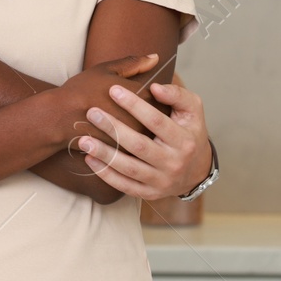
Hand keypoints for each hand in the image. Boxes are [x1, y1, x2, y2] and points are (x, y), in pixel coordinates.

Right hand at [54, 54, 163, 153]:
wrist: (59, 118)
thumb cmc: (81, 90)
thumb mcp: (106, 70)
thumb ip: (133, 64)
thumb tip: (155, 57)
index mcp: (140, 97)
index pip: (163, 97)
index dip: (161, 95)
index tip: (158, 93)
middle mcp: (140, 119)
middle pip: (161, 119)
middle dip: (158, 116)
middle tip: (154, 112)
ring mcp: (132, 139)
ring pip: (151, 137)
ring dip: (149, 132)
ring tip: (139, 126)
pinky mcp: (123, 153)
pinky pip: (137, 151)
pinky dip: (135, 145)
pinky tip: (129, 140)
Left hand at [76, 74, 211, 200]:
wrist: (197, 170)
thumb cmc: (189, 131)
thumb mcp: (193, 110)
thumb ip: (177, 95)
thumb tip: (154, 87)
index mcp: (184, 140)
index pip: (156, 121)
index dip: (134, 105)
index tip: (113, 90)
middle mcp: (173, 163)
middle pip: (139, 146)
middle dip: (113, 128)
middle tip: (92, 113)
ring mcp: (161, 181)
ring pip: (129, 169)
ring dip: (104, 154)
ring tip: (83, 140)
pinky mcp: (149, 193)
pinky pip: (124, 186)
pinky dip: (106, 174)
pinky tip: (89, 159)